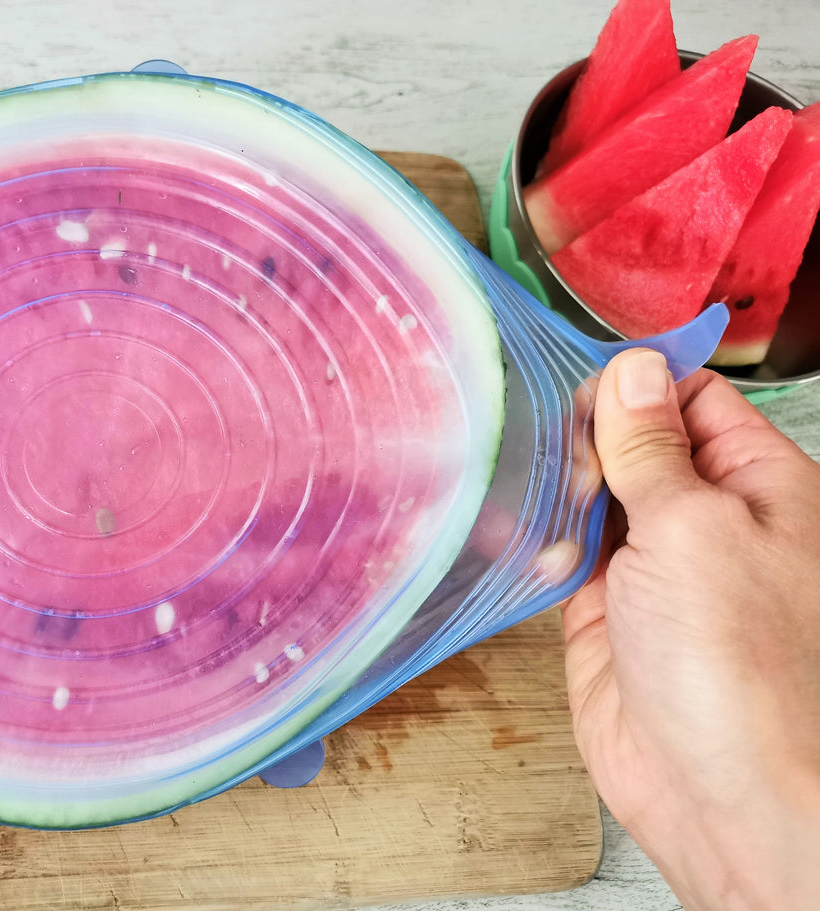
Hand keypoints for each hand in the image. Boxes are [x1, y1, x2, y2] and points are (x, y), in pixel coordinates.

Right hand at [563, 349, 819, 909]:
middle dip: (583, 437)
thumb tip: (633, 370)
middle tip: (545, 443)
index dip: (636, 380)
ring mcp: (652, 567)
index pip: (692, 399)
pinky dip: (533, 543)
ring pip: (591, 497)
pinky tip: (511, 536)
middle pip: (634, 443)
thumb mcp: (694, 527)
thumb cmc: (741, 666)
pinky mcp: (602, 612)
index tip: (577, 373)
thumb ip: (653, 448)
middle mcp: (705, 519)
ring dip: (554, 490)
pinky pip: (560, 555)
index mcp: (756, 484)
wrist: (720, 794)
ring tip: (521, 487)